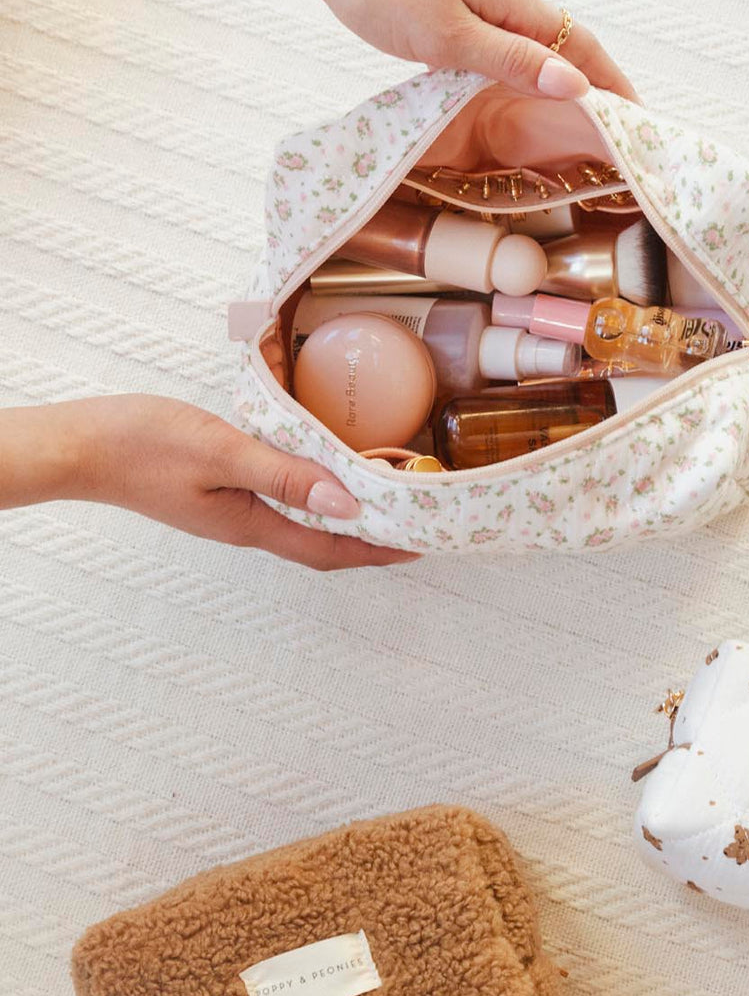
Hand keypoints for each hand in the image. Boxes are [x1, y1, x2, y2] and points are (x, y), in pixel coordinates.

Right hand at [46, 396, 415, 569]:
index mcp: (252, 525)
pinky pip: (281, 501)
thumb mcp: (221, 452)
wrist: (81, 448)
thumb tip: (346, 503)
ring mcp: (232, 510)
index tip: (420, 544)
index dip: (379, 550)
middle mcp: (248, 525)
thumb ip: (284, 475)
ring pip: (304, 523)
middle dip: (371, 541)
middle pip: (323, 544)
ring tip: (385, 504)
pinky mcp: (220, 491)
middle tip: (415, 525)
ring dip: (346, 519)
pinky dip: (314, 494)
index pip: (330, 550)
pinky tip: (325, 475)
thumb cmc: (143, 445)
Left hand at [298, 0, 638, 102]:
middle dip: (596, 91)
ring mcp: (481, 4)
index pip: (583, 49)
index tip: (640, 124)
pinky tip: (513, 105)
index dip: (615, 87)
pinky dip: (519, 81)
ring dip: (557, 88)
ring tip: (574, 132)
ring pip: (533, 52)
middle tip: (616, 139)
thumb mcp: (450, 36)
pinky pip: (502, 52)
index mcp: (515, 5)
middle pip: (566, 50)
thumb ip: (512, 62)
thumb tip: (575, 85)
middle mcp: (507, 1)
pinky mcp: (455, 12)